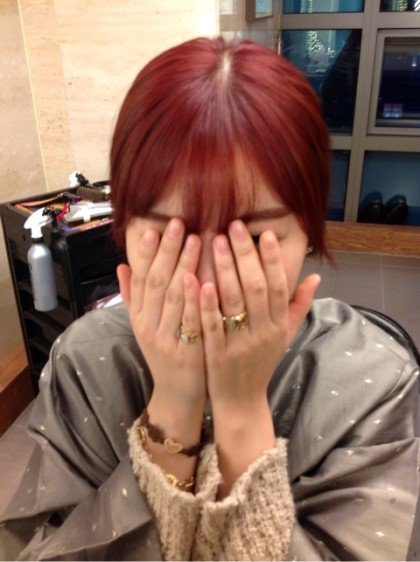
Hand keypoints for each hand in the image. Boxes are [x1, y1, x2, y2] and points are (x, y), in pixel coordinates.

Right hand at [117, 218, 206, 423]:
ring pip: (172, 297)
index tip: (154, 228)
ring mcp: (166, 339)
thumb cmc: (165, 355)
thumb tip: (121, 265)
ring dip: (182, 266)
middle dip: (167, 251)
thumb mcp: (144, 327)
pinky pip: (188, 321)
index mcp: (139, 318)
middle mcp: (148, 326)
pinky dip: (192, 299)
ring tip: (195, 239)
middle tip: (178, 223)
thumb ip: (133, 297)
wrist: (176, 395)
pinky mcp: (185, 352)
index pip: (140, 279)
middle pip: (155, 282)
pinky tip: (198, 278)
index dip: (146, 253)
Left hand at [198, 220, 319, 495]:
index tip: (264, 234)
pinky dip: (206, 303)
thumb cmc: (262, 362)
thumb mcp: (284, 336)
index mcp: (279, 326)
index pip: (280, 287)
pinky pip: (212, 325)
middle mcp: (263, 333)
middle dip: (246, 255)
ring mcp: (240, 344)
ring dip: (225, 269)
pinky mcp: (216, 354)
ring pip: (234, 302)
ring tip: (215, 241)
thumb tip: (316, 276)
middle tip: (234, 226)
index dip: (273, 260)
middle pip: (257, 288)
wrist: (242, 401)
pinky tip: (198, 280)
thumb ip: (299, 306)